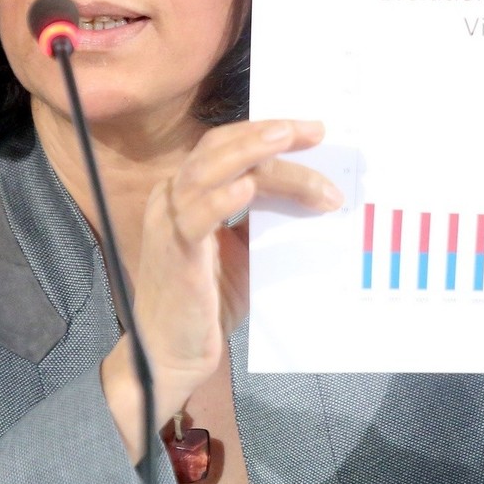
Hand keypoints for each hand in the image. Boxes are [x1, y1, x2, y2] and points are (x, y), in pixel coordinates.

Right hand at [101, 119, 340, 455]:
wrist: (175, 353)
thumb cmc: (208, 300)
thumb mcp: (243, 250)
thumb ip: (263, 217)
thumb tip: (311, 192)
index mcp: (187, 192)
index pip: (225, 146)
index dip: (265, 131)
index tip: (313, 130)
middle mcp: (172, 198)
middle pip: (219, 149)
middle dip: (267, 134)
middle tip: (314, 130)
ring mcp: (169, 223)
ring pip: (209, 172)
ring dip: (254, 155)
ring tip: (288, 143)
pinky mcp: (174, 255)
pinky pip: (195, 218)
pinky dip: (221, 199)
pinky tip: (248, 187)